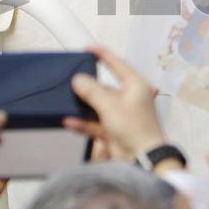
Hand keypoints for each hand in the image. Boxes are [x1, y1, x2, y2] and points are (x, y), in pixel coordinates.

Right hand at [64, 46, 166, 162]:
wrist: (143, 160)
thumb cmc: (134, 128)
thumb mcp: (110, 105)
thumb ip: (92, 91)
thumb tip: (77, 79)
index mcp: (135, 85)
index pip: (117, 64)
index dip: (103, 54)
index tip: (88, 48)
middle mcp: (129, 98)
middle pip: (104, 87)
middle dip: (87, 86)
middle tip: (69, 80)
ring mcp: (121, 115)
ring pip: (97, 105)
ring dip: (83, 106)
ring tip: (65, 101)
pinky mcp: (114, 130)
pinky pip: (95, 122)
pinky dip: (83, 122)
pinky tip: (68, 121)